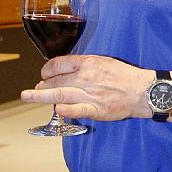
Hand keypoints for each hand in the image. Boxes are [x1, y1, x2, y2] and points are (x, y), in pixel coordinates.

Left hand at [21, 54, 152, 121]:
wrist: (141, 90)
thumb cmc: (124, 75)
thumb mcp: (103, 60)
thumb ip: (84, 64)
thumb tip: (66, 69)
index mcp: (88, 63)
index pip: (60, 64)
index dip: (47, 69)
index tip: (44, 74)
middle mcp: (86, 77)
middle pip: (56, 81)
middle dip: (42, 85)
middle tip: (35, 89)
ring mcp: (90, 94)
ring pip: (60, 94)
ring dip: (42, 96)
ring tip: (29, 96)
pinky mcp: (96, 109)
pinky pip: (76, 110)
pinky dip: (64, 110)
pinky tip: (55, 109)